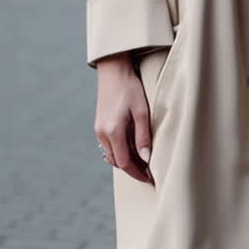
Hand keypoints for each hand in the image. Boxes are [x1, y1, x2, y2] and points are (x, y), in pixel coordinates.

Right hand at [95, 54, 152, 182]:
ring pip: (111, 155)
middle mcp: (102, 133)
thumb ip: (143, 137)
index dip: (137, 173)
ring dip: (125, 161)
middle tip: (149, 172)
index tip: (150, 178)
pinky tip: (132, 148)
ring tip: (142, 161)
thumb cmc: (130, 88)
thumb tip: (147, 159)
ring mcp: (98, 129)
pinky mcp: (99, 125)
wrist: (113, 71)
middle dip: (132, 169)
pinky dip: (119, 151)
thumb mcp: (142, 112)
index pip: (124, 163)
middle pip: (116, 162)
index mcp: (113, 131)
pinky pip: (108, 145)